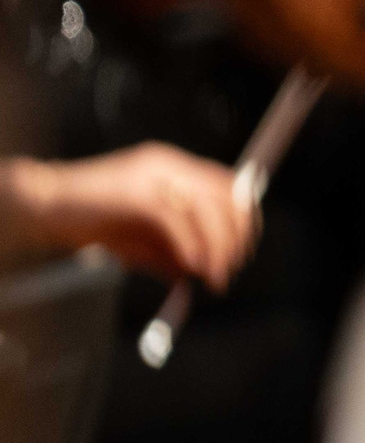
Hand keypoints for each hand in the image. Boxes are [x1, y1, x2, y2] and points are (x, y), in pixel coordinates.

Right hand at [0, 145, 257, 289]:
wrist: (42, 207)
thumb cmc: (91, 222)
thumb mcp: (142, 240)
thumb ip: (173, 251)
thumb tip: (202, 272)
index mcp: (175, 169)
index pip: (228, 186)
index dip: (244, 220)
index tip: (243, 251)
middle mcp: (169, 165)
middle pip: (226, 198)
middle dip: (234, 239)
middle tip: (227, 271)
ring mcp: (153, 175)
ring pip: (208, 209)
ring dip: (218, 249)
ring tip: (213, 277)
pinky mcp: (136, 192)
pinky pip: (177, 220)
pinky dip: (190, 246)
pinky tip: (190, 266)